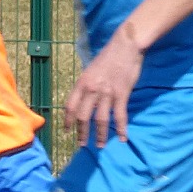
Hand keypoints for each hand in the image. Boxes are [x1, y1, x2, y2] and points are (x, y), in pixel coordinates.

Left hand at [64, 27, 144, 147]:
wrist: (125, 45)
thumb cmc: (108, 56)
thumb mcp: (90, 69)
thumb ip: (86, 84)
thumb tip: (84, 98)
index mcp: (82, 83)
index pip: (70, 106)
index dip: (68, 121)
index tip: (67, 131)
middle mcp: (91, 89)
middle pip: (83, 117)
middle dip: (82, 133)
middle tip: (82, 145)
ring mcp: (107, 93)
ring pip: (100, 120)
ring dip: (100, 135)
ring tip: (100, 146)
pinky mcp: (121, 94)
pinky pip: (120, 116)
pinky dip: (121, 129)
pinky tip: (122, 138)